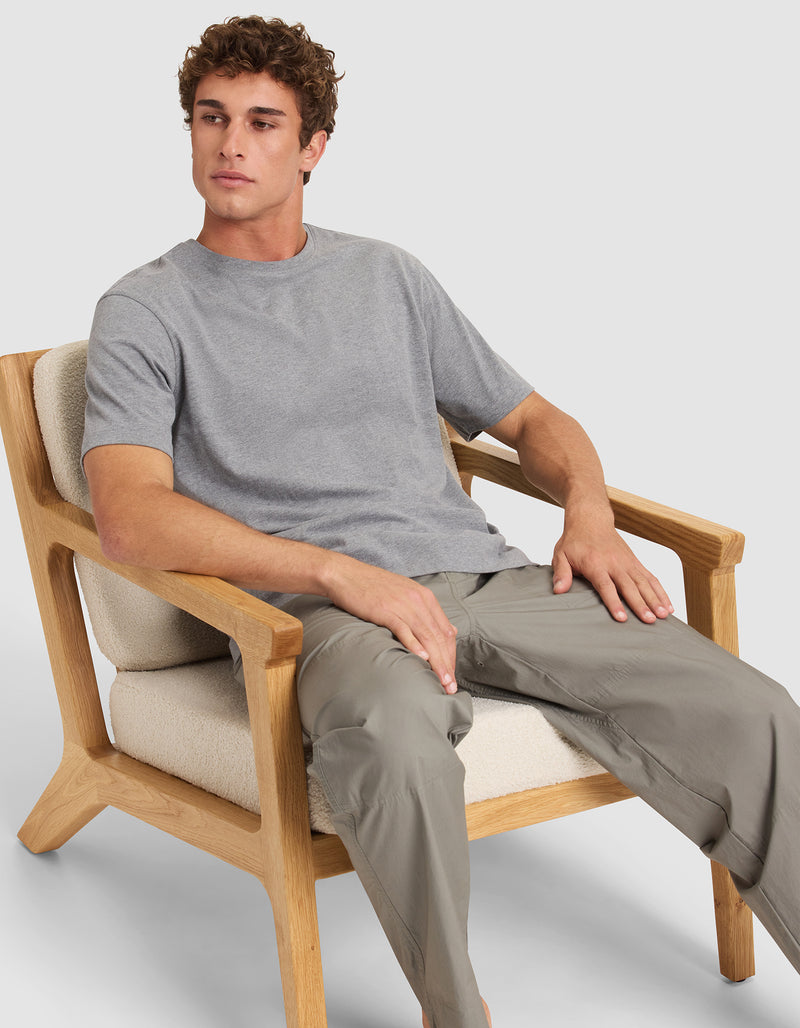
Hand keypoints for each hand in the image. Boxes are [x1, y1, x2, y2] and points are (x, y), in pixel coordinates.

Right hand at [323, 556, 458, 692]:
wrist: (346, 574)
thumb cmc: (374, 587)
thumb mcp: (407, 593)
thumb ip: (427, 612)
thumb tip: (450, 630)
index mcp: (425, 597)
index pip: (446, 631)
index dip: (451, 655)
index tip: (451, 674)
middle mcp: (418, 600)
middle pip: (439, 637)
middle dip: (447, 663)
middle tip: (451, 686)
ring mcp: (402, 605)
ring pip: (426, 637)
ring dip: (436, 662)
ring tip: (441, 681)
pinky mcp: (385, 610)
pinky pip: (403, 630)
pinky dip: (414, 645)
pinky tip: (421, 659)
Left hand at [552, 503, 673, 623]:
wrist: (591, 519)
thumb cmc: (575, 540)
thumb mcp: (561, 555)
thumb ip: (561, 573)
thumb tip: (559, 590)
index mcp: (595, 564)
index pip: (606, 586)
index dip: (614, 602)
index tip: (622, 617)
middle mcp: (615, 563)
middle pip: (630, 586)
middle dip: (641, 604)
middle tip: (649, 620)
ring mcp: (628, 562)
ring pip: (644, 582)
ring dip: (655, 599)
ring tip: (663, 616)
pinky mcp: (635, 562)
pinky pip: (651, 577)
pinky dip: (661, 591)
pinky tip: (668, 606)